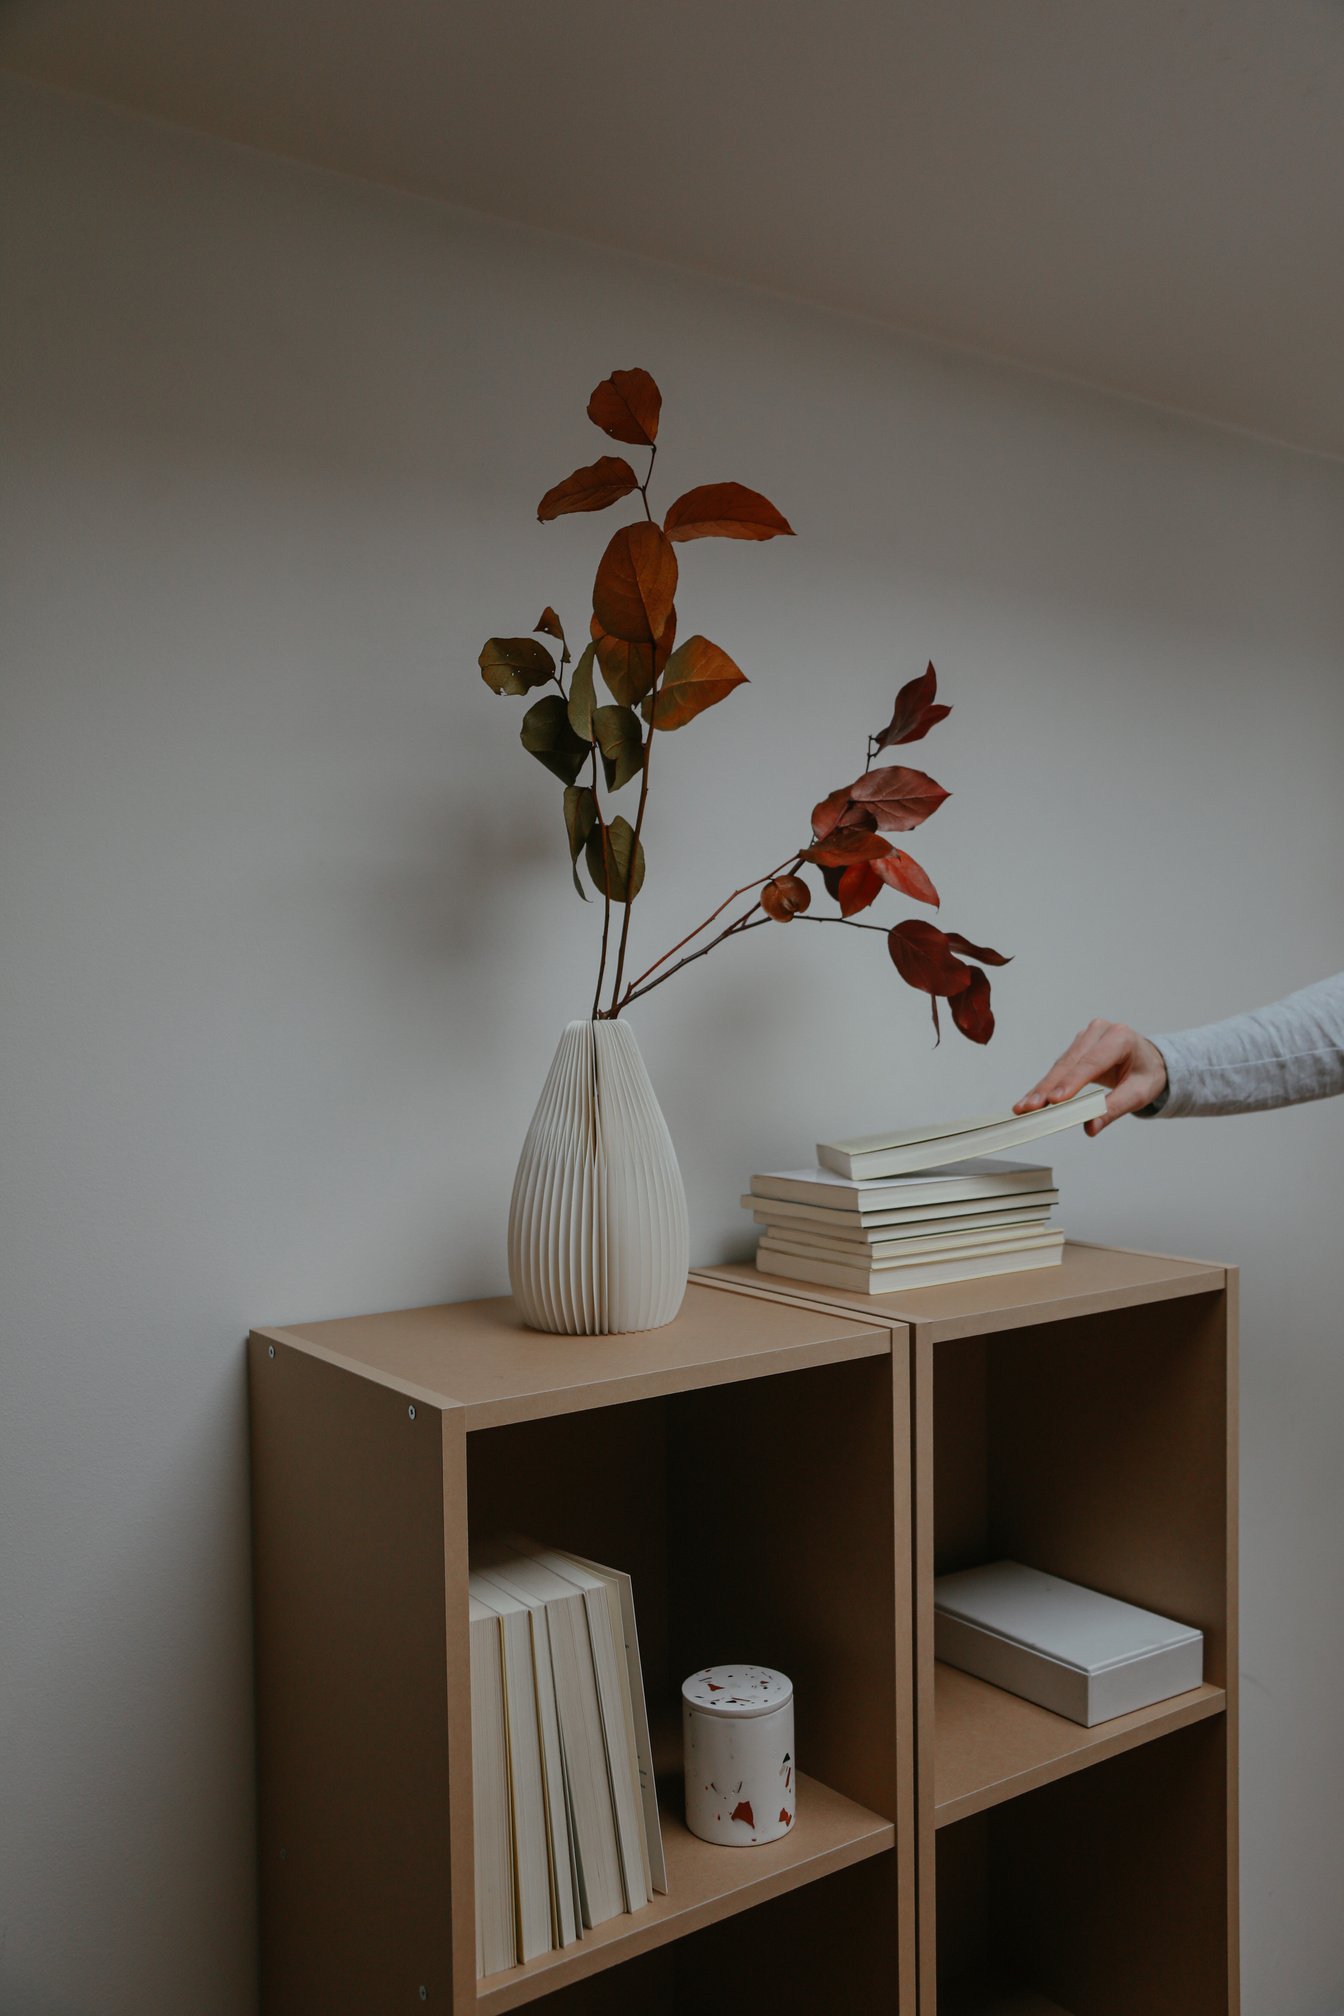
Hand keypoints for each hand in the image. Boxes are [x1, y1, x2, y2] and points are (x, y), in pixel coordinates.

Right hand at [1013, 1020, 1167, 1134]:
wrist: (1149, 1060)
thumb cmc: (1146, 1073)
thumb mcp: (1139, 1093)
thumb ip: (1114, 1108)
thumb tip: (1091, 1127)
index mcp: (1120, 1037)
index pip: (1092, 1062)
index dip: (1072, 1081)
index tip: (1054, 1100)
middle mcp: (1100, 1031)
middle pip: (1070, 1063)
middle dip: (1049, 1088)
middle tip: (1030, 1107)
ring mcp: (1086, 1037)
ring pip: (1060, 1065)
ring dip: (1042, 1088)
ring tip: (1025, 1107)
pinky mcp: (1076, 1046)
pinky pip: (1059, 1067)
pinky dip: (1046, 1085)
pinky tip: (1031, 1099)